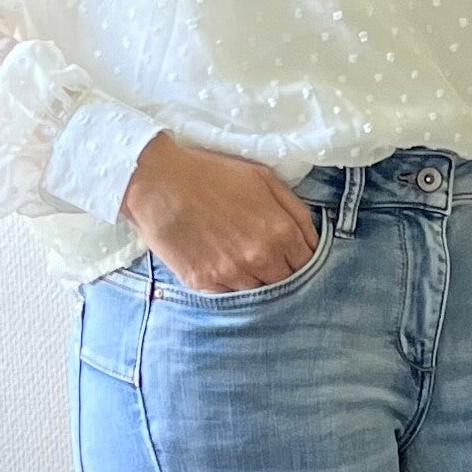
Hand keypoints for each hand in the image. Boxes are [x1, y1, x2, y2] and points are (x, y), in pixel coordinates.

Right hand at [121, 133, 320, 292]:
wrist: (159, 182)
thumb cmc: (213, 174)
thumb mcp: (264, 179)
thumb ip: (295, 212)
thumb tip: (313, 240)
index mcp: (280, 232)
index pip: (308, 264)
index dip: (303, 260)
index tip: (293, 255)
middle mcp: (260, 259)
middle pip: (286, 284)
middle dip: (282, 273)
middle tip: (267, 259)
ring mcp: (231, 275)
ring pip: (258, 293)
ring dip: (256, 282)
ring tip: (240, 260)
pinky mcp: (203, 284)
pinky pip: (228, 296)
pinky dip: (229, 286)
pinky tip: (220, 266)